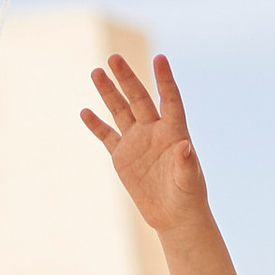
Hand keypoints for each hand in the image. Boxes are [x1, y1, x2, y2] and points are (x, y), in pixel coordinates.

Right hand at [80, 54, 207, 234]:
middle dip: (126, 79)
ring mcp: (136, 142)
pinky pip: (107, 136)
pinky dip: (96, 125)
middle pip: (139, 99)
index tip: (160, 59)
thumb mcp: (189, 181)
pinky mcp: (122, 157)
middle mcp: (154, 131)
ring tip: (96, 72)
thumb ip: (186, 164)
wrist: (174, 216)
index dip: (165, 80)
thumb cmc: (188, 197)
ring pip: (120, 111)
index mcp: (174, 132)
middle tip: (114, 58)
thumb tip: (186, 147)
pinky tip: (85, 112)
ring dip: (108, 93)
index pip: (170, 100)